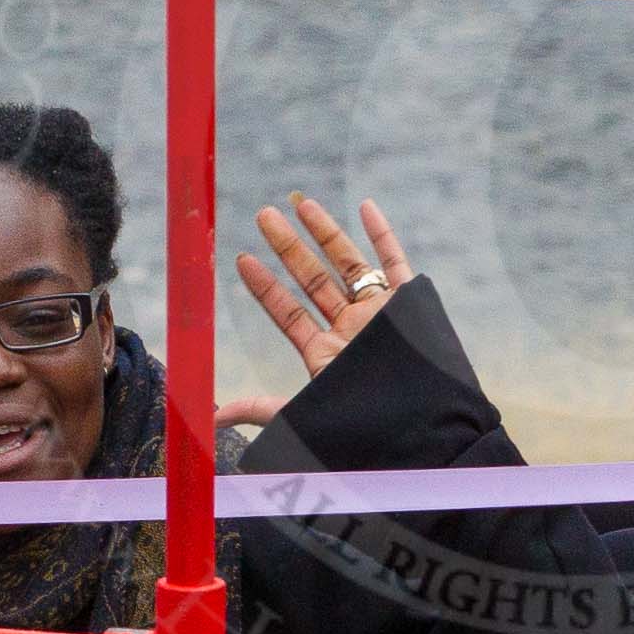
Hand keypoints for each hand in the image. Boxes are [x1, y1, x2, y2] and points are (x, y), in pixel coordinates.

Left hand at [221, 196, 414, 424]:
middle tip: (263, 215)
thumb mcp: (305, 417)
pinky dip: (383, 235)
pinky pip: (396, 263)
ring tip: (301, 203)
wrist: (421, 431)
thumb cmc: (366, 431)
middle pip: (313, 279)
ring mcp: (380, 315)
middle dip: (288, 247)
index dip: (264, 287)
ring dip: (326, 233)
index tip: (241, 258)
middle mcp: (351, 330)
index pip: (287, 312)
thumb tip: (212, 418)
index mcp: (325, 354)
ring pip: (349, 265)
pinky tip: (365, 206)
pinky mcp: (409, 307)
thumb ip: (261, 409)